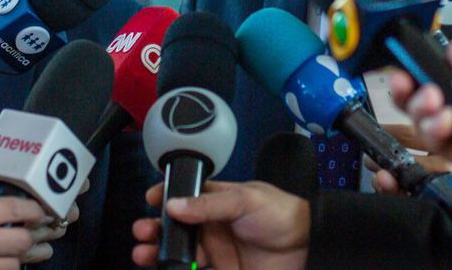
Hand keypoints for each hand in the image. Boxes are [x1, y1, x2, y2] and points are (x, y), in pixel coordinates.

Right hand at [132, 181, 308, 269]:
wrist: (309, 247)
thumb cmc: (282, 213)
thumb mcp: (246, 200)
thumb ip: (210, 204)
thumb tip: (174, 204)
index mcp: (217, 201)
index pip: (185, 197)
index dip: (165, 197)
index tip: (150, 199)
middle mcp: (213, 226)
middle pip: (176, 228)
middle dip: (155, 229)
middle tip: (142, 232)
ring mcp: (217, 252)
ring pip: (179, 253)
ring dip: (159, 253)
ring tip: (143, 255)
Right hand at [389, 40, 451, 216]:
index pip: (435, 74)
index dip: (415, 67)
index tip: (403, 57)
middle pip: (419, 100)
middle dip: (406, 88)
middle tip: (408, 80)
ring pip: (423, 122)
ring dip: (421, 108)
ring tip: (434, 100)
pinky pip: (440, 146)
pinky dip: (437, 130)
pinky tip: (447, 119)